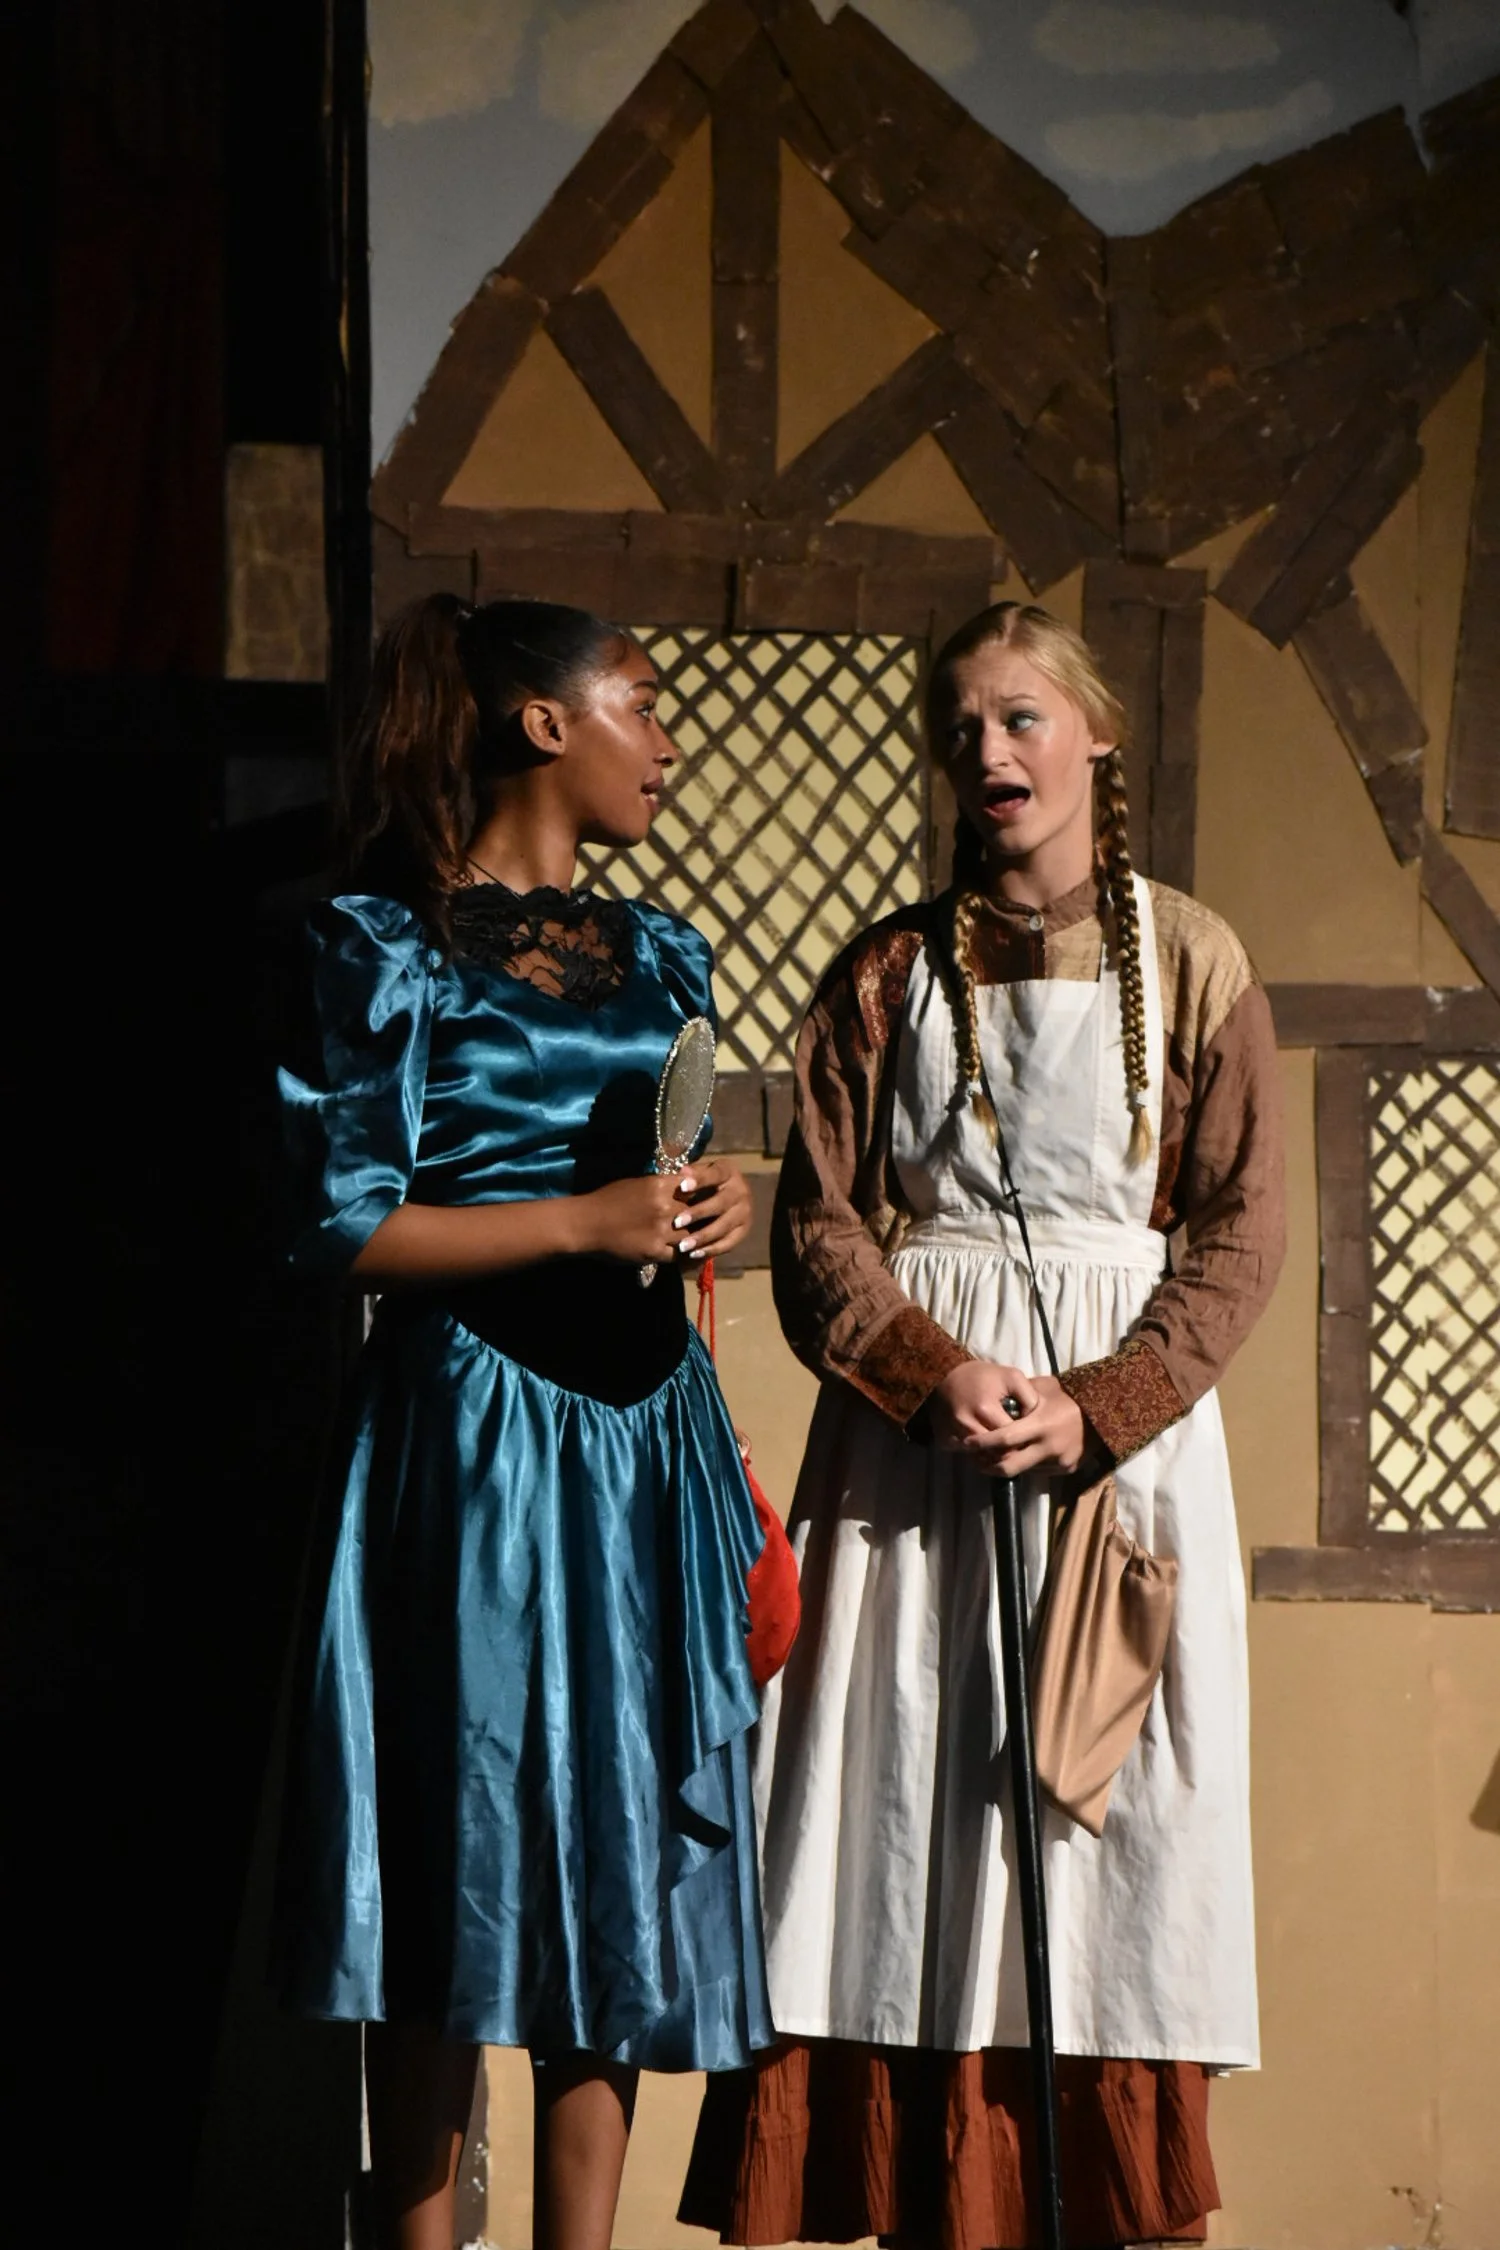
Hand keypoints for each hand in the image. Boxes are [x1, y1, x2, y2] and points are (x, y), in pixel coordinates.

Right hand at [575, 1173, 701, 1265]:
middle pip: (696, 1212)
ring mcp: (661, 1231)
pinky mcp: (654, 1252)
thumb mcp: (636, 1183)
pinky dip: (685, 1255)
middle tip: (707, 1222)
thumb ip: (660, 1185)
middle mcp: (664, 1207)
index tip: (702, 1199)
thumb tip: (682, 1184)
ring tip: (700, 1240)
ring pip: (691, 1235)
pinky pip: (679, 1255)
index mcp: (659, 1185)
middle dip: (701, 1217)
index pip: (693, 1187)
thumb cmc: (607, 1199)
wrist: (586, 1224)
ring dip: (695, 1238)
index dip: (699, 1195)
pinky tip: (688, 1255)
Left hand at [671, 1158, 751, 1259]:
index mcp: (729, 1172)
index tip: (681, 1186)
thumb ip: (691, 1173)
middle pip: (720, 1203)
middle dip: (698, 1213)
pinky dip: (711, 1249)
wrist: (729, 1194)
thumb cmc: (706, 1181)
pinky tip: (694, 1254)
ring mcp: (745, 1212)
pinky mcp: (744, 1230)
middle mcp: (741, 1191)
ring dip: (703, 1237)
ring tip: (682, 1245)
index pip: (715, 1174)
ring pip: (724, 1226)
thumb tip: (683, 1172)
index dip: (699, 1180)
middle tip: (676, 1222)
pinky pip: (728, 1243)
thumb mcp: (700, 1172)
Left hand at [929, 1362, 1085, 1478]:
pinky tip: (1023, 1454)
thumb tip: (995, 1401)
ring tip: (994, 1457)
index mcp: (1040, 1424)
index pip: (1004, 1438)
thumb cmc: (1069, 1397)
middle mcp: (1048, 1447)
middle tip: (975, 1460)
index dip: (982, 1442)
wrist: (1103, 1414)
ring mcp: (1058, 1461)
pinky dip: (1027, 1465)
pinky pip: (1039, 1471)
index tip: (966, 1442)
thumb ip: (1020, 1395)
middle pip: (1009, 1466)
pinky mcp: (1066, 1470)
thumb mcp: (1044, 1388)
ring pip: (1023, 1470)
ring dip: (1008, 1465)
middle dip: (988, 1465)